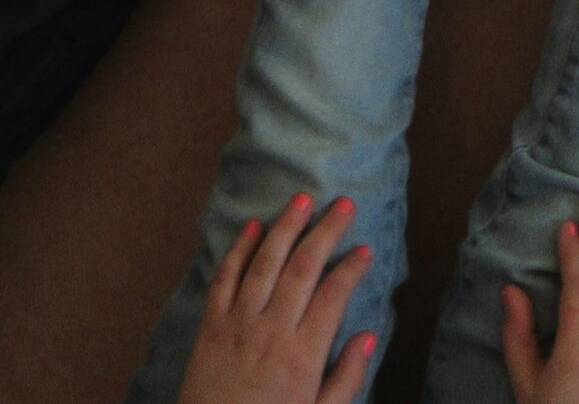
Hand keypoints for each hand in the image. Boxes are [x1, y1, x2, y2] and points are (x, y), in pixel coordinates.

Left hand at [176, 193, 376, 403]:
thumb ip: (346, 378)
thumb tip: (368, 335)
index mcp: (302, 356)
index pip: (333, 297)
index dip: (351, 269)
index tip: (365, 249)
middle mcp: (271, 332)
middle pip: (302, 268)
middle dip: (325, 231)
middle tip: (343, 204)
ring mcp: (237, 325)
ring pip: (265, 263)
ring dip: (285, 227)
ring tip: (302, 199)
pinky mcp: (210, 327)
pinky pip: (225, 278)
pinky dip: (238, 249)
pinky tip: (252, 226)